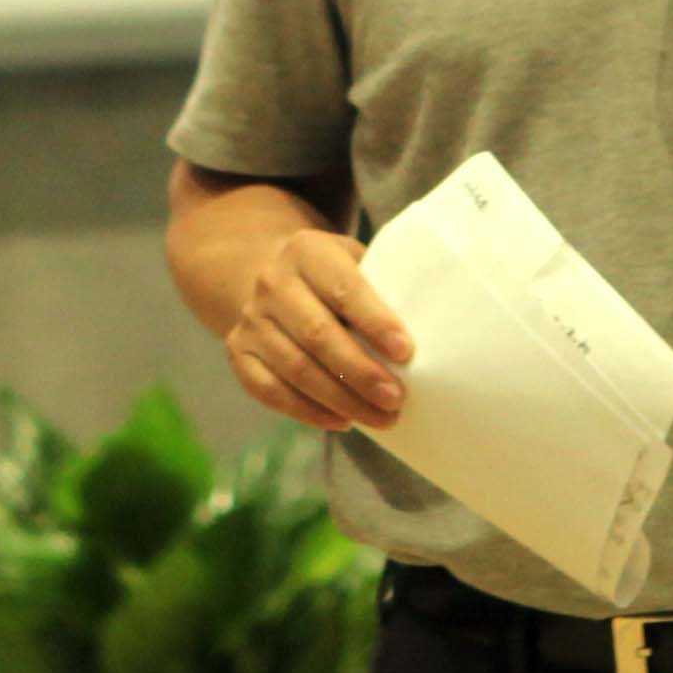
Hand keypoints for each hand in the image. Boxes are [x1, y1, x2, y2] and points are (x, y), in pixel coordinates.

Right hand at [220, 224, 413, 433]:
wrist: (262, 270)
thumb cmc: (330, 274)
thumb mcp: (352, 260)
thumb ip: (381, 286)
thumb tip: (434, 328)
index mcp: (306, 251)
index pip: (343, 288)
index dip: (375, 322)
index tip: (407, 353)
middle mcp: (272, 283)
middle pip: (317, 335)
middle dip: (361, 372)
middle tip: (397, 398)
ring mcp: (250, 320)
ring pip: (295, 369)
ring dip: (341, 400)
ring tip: (382, 418)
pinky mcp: (239, 353)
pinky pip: (270, 391)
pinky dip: (307, 412)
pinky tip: (342, 421)